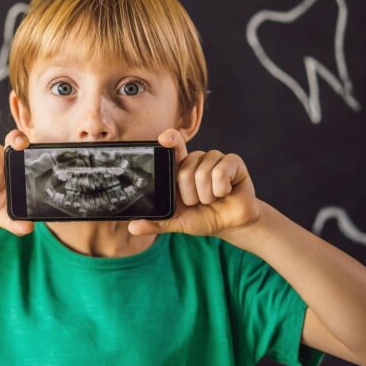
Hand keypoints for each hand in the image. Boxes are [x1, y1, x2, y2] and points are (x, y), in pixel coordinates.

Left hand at [127, 128, 261, 240]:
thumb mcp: (177, 222)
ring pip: (204, 173)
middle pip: (186, 170)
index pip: (173, 147)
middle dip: (192, 195)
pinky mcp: (233, 162)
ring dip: (207, 195)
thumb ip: (156, 223)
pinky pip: (221, 172)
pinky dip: (221, 190)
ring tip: (213, 198)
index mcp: (181, 168)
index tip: (164, 138)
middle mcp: (196, 159)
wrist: (231, 224)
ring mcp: (215, 158)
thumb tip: (131, 226)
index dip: (170, 140)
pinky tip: (225, 192)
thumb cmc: (203, 217)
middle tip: (199, 201)